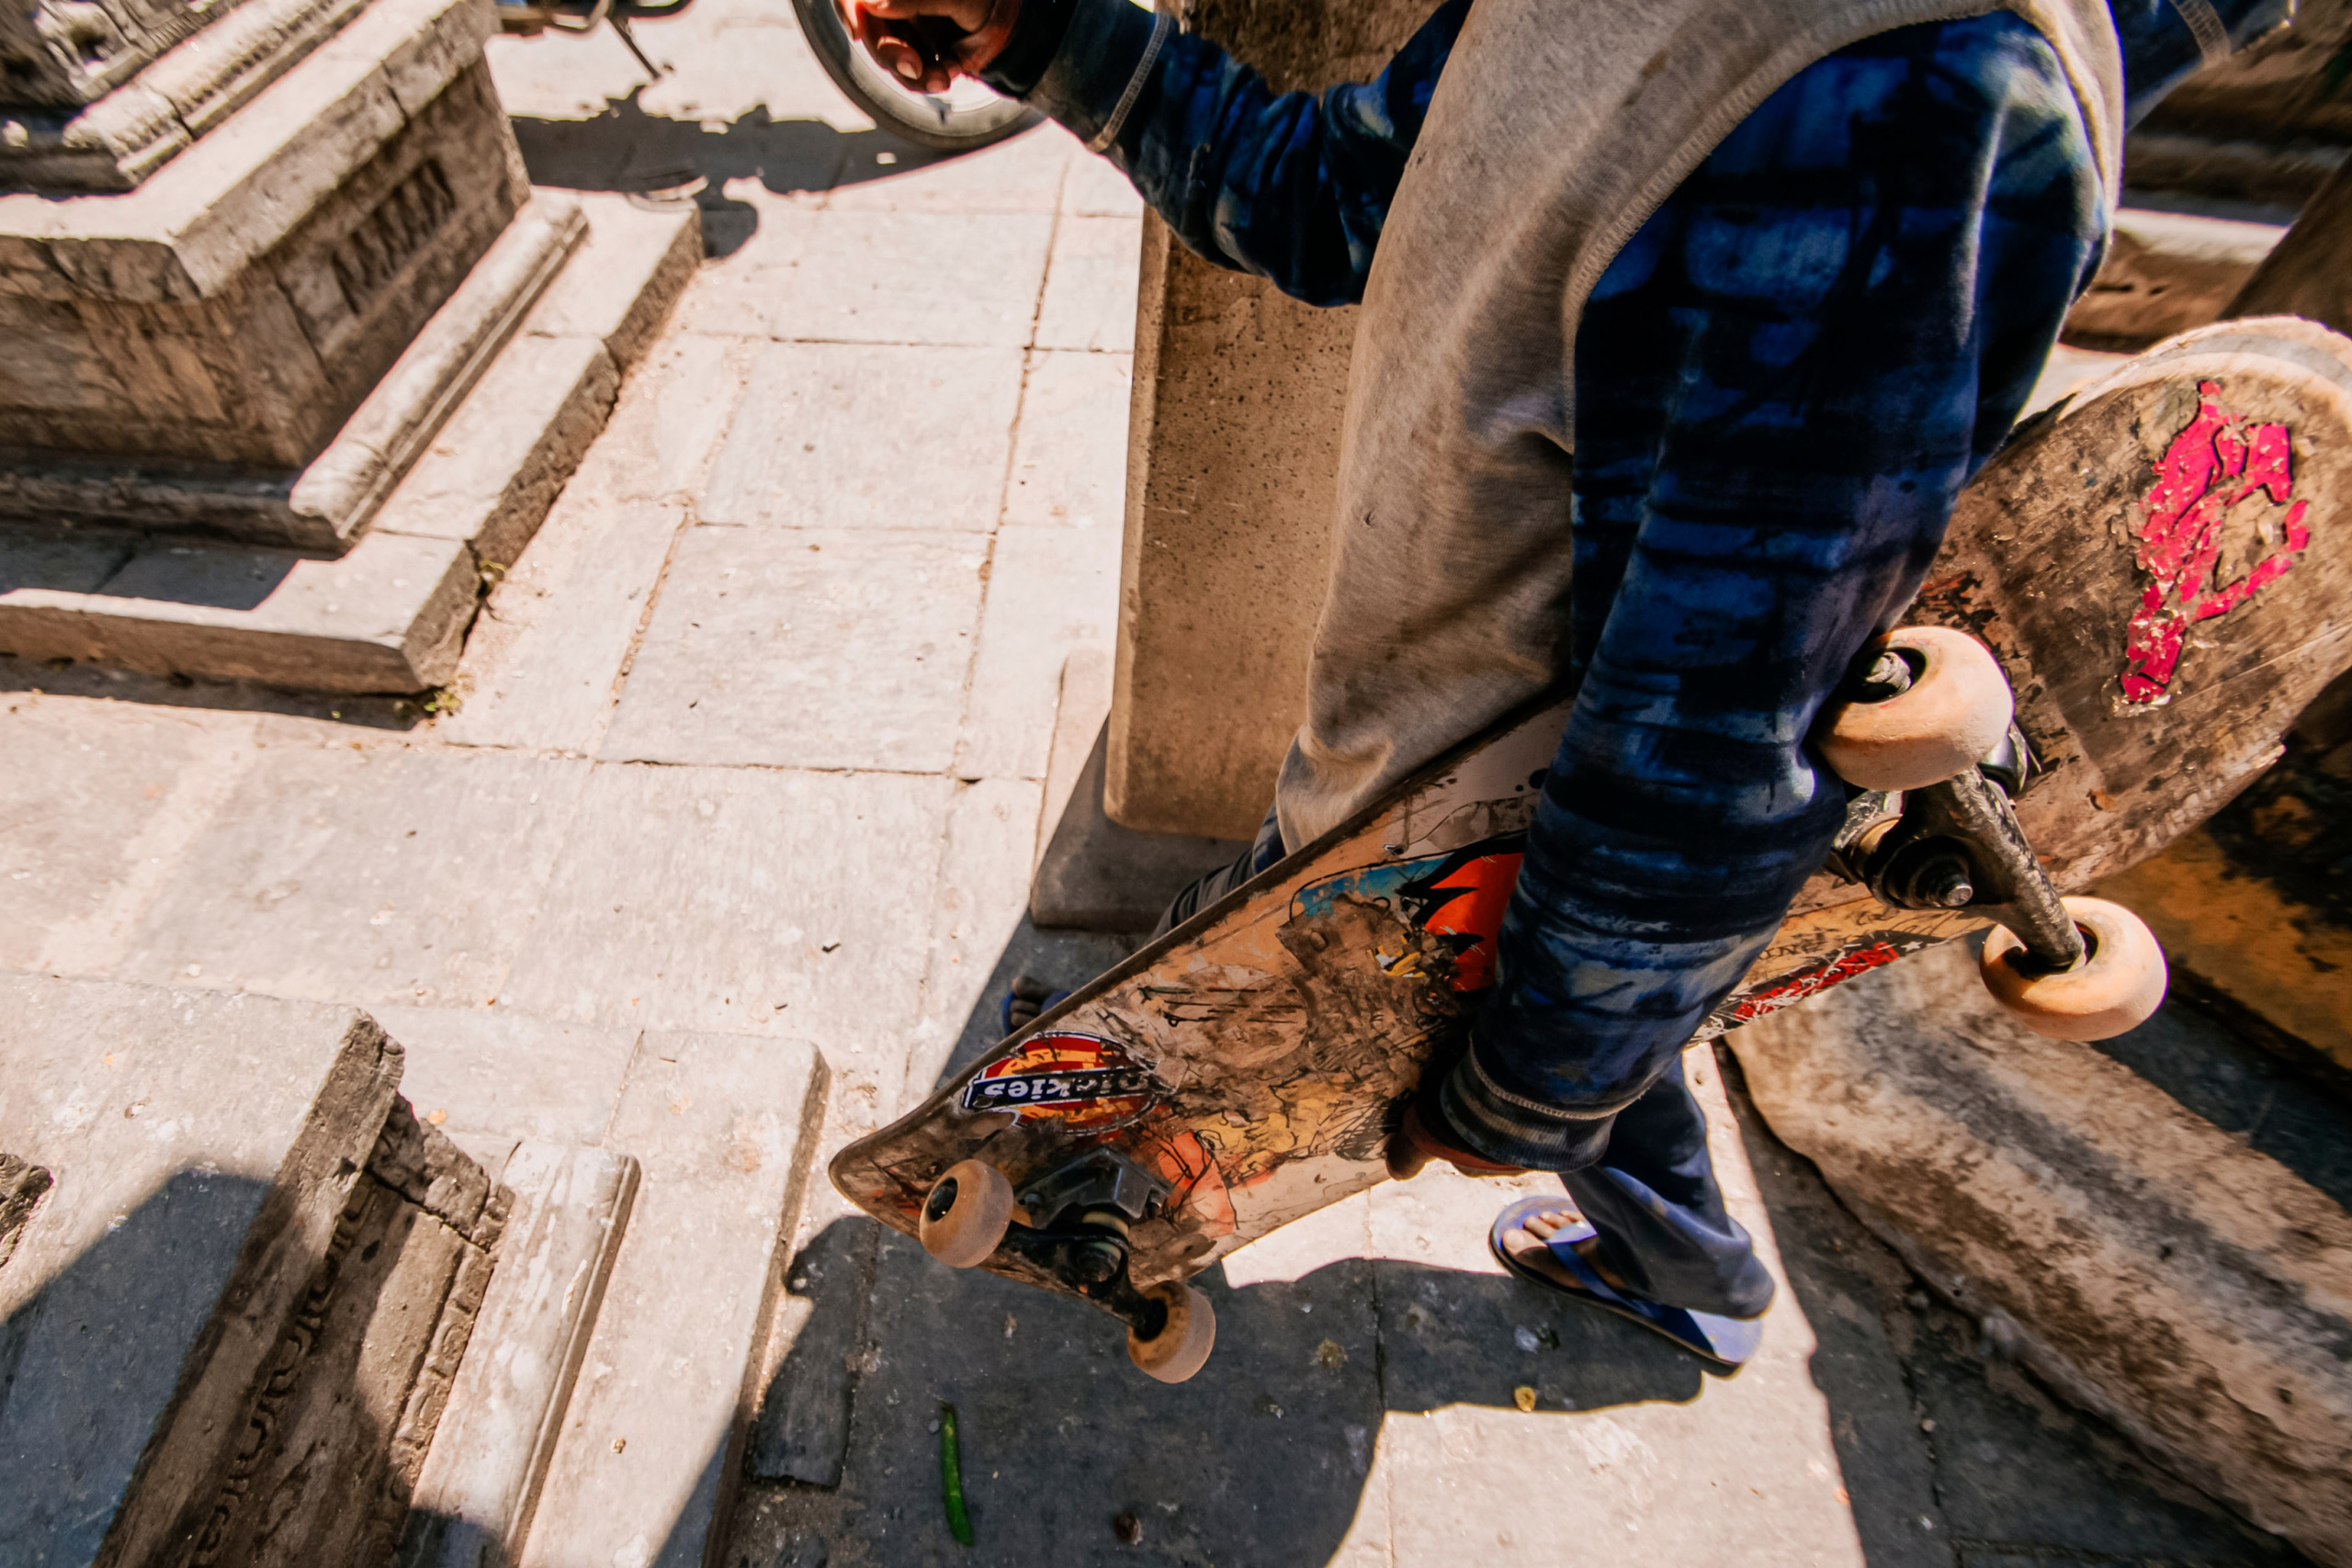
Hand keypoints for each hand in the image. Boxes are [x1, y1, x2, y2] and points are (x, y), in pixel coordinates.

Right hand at [844, 0, 1019, 93]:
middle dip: (890, 55)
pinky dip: (928, 78)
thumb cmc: (988, 2)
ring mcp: (905, 28)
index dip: (849, 11)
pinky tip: (952, 69)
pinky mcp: (918, 53)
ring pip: (889, 58)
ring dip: (913, 75)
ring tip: (944, 78)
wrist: (1014, 26)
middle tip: (915, 67)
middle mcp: (896, 5)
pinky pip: (910, 74)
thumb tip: (871, 3)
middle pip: (871, 31)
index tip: (860, 32)